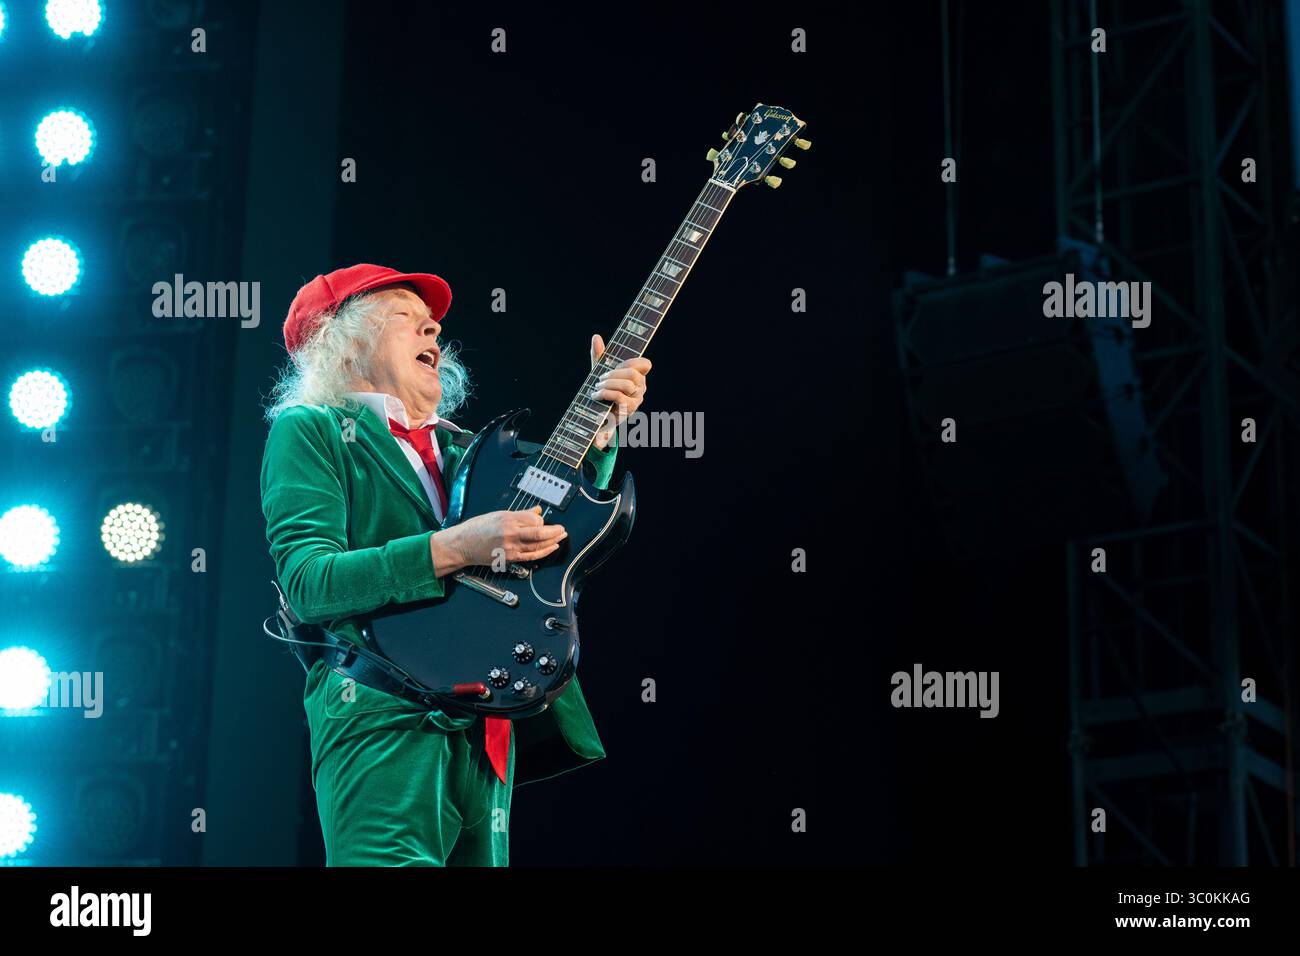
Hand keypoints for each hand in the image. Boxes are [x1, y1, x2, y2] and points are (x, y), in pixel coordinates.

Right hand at [429, 506, 565, 575]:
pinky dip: (543, 552)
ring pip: (538, 546)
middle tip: (563, 529)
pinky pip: (531, 556)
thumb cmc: (477, 528)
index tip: (542, 520)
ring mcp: (510, 547)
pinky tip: (551, 548)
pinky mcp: (509, 558)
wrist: (462, 544)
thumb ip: (520, 514)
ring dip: (552, 541)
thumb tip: (536, 511)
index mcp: (507, 519)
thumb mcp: (498, 515)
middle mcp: (510, 533)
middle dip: (554, 531)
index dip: (541, 520)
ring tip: (561, 537)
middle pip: (539, 533)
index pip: (534, 519)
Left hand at [589, 333, 651, 448]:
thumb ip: (599, 355)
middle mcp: (641, 387)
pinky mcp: (629, 410)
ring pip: (627, 385)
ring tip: (596, 388)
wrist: (597, 415)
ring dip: (608, 385)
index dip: (631, 361)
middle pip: (633, 374)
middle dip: (613, 374)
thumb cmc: (602, 390)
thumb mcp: (600, 371)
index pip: (646, 364)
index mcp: (638, 375)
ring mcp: (637, 400)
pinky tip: (596, 395)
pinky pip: (620, 397)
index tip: (616, 365)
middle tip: (599, 379)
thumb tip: (596, 337)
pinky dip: (605, 394)